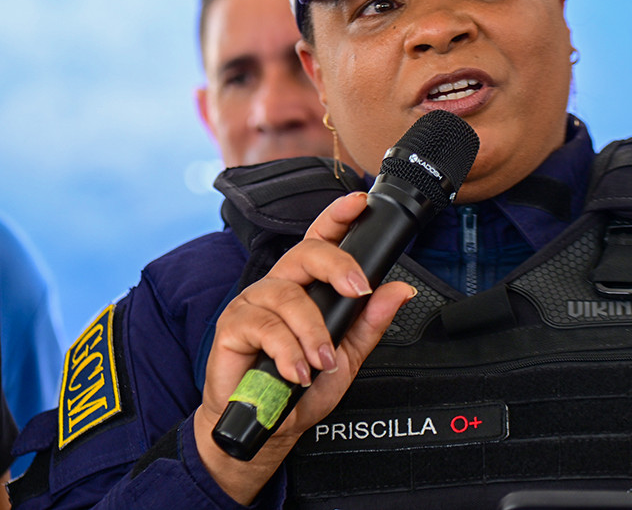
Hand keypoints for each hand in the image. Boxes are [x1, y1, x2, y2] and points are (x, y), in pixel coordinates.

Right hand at [191, 191, 415, 503]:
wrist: (264, 427)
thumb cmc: (299, 389)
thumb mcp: (346, 358)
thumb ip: (370, 323)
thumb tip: (400, 292)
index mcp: (305, 287)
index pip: (320, 241)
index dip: (337, 217)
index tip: (358, 203)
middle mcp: (278, 287)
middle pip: (304, 254)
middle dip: (336, 266)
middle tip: (357, 292)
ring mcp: (252, 303)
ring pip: (287, 296)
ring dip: (312, 332)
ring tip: (320, 363)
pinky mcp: (231, 326)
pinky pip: (264, 326)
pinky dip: (286, 351)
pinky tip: (296, 372)